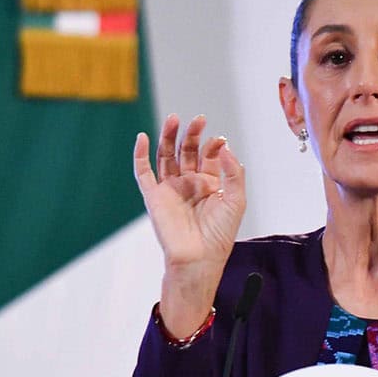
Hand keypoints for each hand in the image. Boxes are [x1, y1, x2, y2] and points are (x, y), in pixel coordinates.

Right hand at [133, 114, 245, 335]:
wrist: (199, 258)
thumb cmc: (220, 234)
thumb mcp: (236, 200)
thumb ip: (234, 172)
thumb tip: (224, 146)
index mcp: (209, 184)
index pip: (209, 156)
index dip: (214, 146)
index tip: (219, 141)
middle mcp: (189, 183)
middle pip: (187, 151)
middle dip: (192, 135)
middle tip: (198, 120)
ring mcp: (170, 189)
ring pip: (166, 156)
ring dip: (169, 137)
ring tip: (174, 118)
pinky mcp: (153, 196)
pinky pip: (143, 172)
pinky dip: (140, 154)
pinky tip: (143, 137)